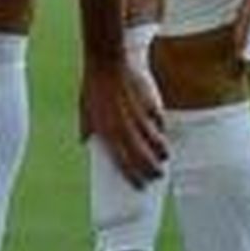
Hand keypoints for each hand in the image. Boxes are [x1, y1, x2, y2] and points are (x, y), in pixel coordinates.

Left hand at [80, 63, 165, 187]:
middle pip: (143, 156)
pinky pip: (159, 121)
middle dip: (152, 170)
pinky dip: (161, 129)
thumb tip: (85, 143)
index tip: (140, 186)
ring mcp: (139, 116)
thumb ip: (86, 128)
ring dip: (162, 152)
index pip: (122, 161)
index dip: (132, 176)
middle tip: (158, 177)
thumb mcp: (84, 110)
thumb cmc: (92, 88)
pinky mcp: (150, 104)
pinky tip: (162, 133)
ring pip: (156, 141)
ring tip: (165, 158)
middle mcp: (124, 127)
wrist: (107, 64)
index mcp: (106, 131)